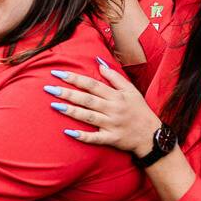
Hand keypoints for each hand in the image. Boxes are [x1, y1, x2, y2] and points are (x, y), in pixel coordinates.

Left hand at [47, 60, 161, 153]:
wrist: (152, 135)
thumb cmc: (139, 110)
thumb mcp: (131, 90)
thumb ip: (114, 76)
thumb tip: (99, 62)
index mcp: (116, 96)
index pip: (92, 84)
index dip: (75, 78)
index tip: (58, 73)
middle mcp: (113, 109)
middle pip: (87, 99)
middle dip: (67, 93)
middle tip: (49, 88)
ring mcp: (112, 125)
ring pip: (89, 117)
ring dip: (71, 111)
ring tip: (54, 105)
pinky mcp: (111, 139)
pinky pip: (95, 138)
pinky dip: (82, 136)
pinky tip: (68, 132)